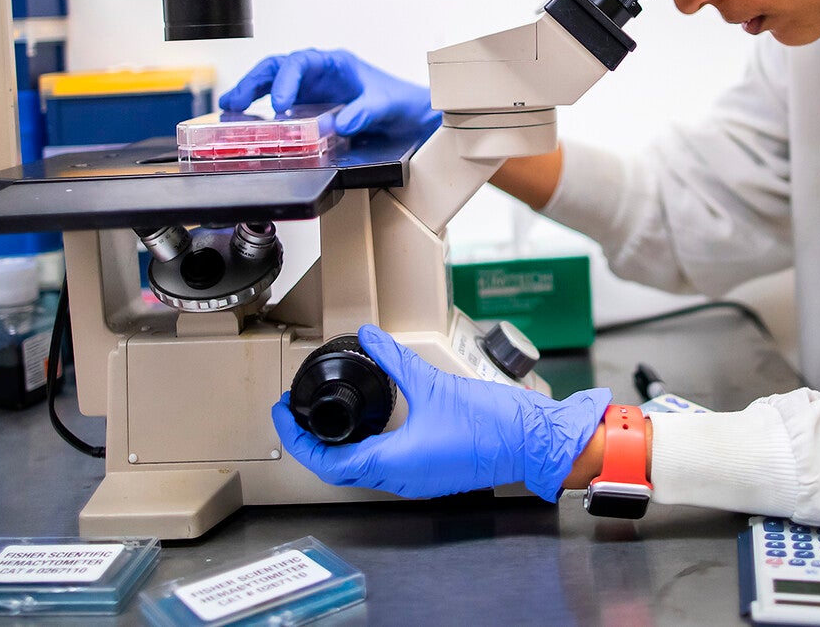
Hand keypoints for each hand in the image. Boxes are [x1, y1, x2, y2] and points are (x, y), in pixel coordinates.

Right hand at [219, 48, 439, 136]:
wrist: (412, 114)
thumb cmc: (402, 101)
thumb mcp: (388, 105)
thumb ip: (367, 111)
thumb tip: (342, 122)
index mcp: (336, 63)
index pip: (301, 63)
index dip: (286, 81)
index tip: (279, 105)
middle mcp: (320, 72)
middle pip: (278, 68)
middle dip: (254, 82)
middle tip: (235, 102)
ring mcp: (312, 88)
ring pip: (273, 82)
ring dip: (251, 92)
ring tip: (229, 107)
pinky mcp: (310, 106)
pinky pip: (280, 102)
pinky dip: (261, 108)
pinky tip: (245, 119)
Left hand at [272, 324, 610, 499]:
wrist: (533, 442)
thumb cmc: (493, 423)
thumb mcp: (434, 382)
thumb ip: (395, 360)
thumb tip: (368, 337)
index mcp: (394, 463)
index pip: (327, 462)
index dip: (299, 439)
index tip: (286, 414)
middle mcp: (401, 480)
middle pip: (338, 470)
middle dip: (312, 442)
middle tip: (296, 413)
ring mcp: (416, 482)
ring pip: (361, 472)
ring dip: (338, 449)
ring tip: (325, 419)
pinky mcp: (430, 476)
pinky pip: (384, 469)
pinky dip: (364, 451)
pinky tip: (368, 429)